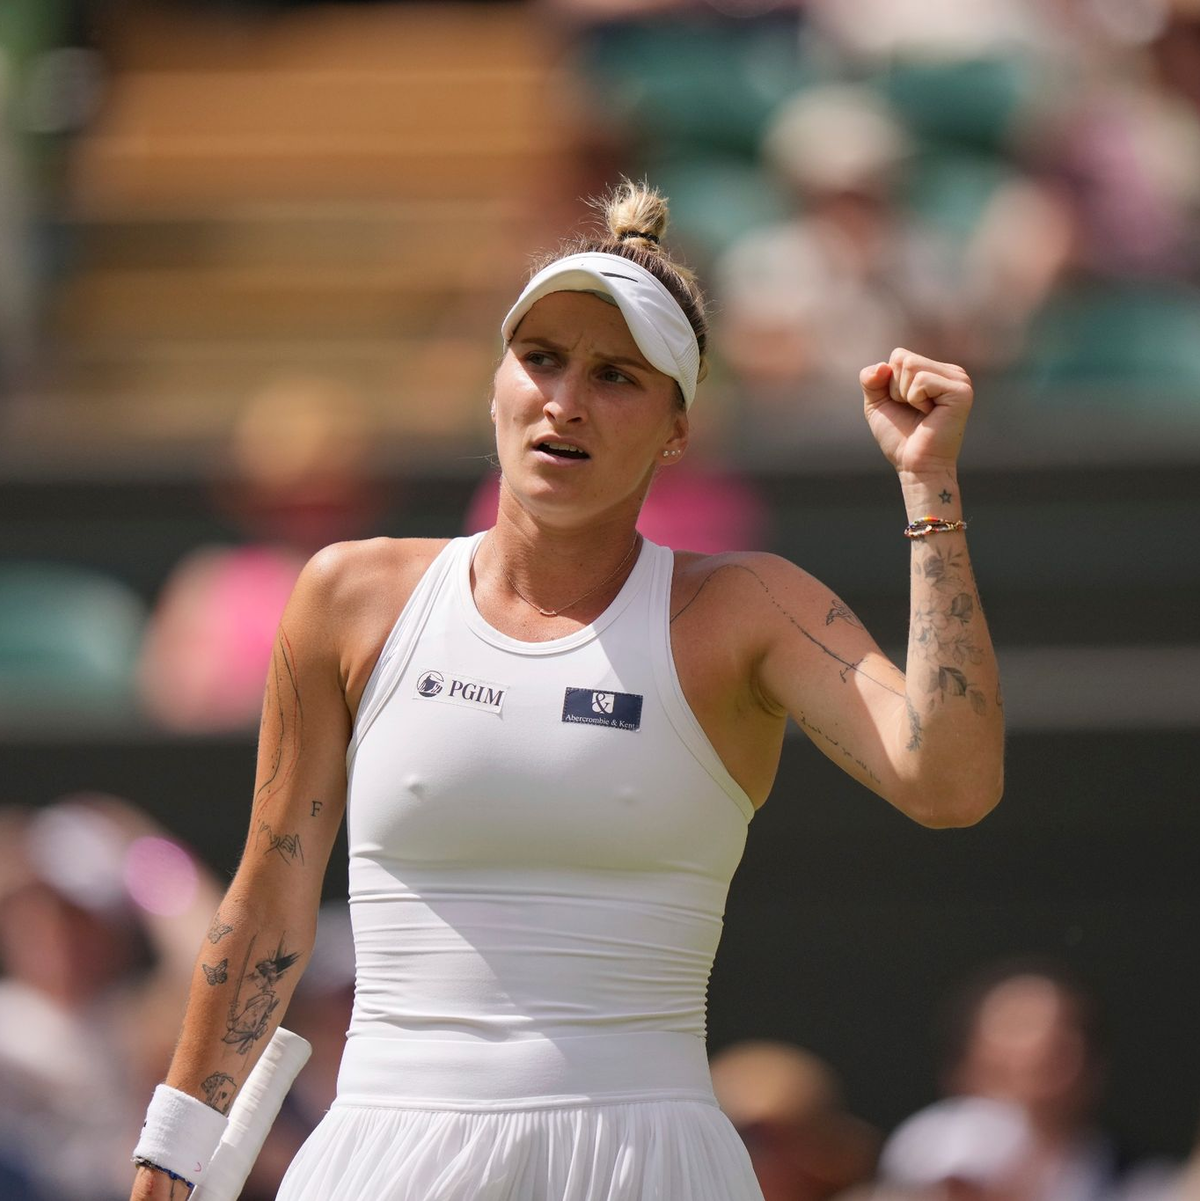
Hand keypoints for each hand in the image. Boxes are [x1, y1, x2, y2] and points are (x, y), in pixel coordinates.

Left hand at [860, 348, 973, 475]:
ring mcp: (959, 380)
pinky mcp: (961, 391)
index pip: (899, 356)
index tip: (904, 405)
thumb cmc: (900, 437)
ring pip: (910, 366)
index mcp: (936, 371)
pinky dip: (915, 400)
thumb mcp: (877, 403)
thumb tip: (882, 366)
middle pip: (903, 358)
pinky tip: (930, 414)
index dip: (889, 383)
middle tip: (912, 410)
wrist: (916, 465)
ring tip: (921, 412)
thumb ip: (870, 379)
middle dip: (895, 388)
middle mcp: (951, 371)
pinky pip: (921, 380)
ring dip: (904, 395)